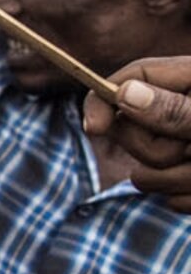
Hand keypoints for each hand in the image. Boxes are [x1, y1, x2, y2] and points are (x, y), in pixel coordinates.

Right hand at [88, 56, 190, 208]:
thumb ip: (174, 110)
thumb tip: (123, 93)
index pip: (135, 76)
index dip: (106, 99)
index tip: (93, 129)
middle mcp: (184, 112)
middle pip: (134, 131)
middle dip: (158, 150)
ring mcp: (185, 149)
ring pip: (148, 173)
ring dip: (179, 179)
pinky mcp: (188, 181)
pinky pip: (169, 197)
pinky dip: (189, 197)